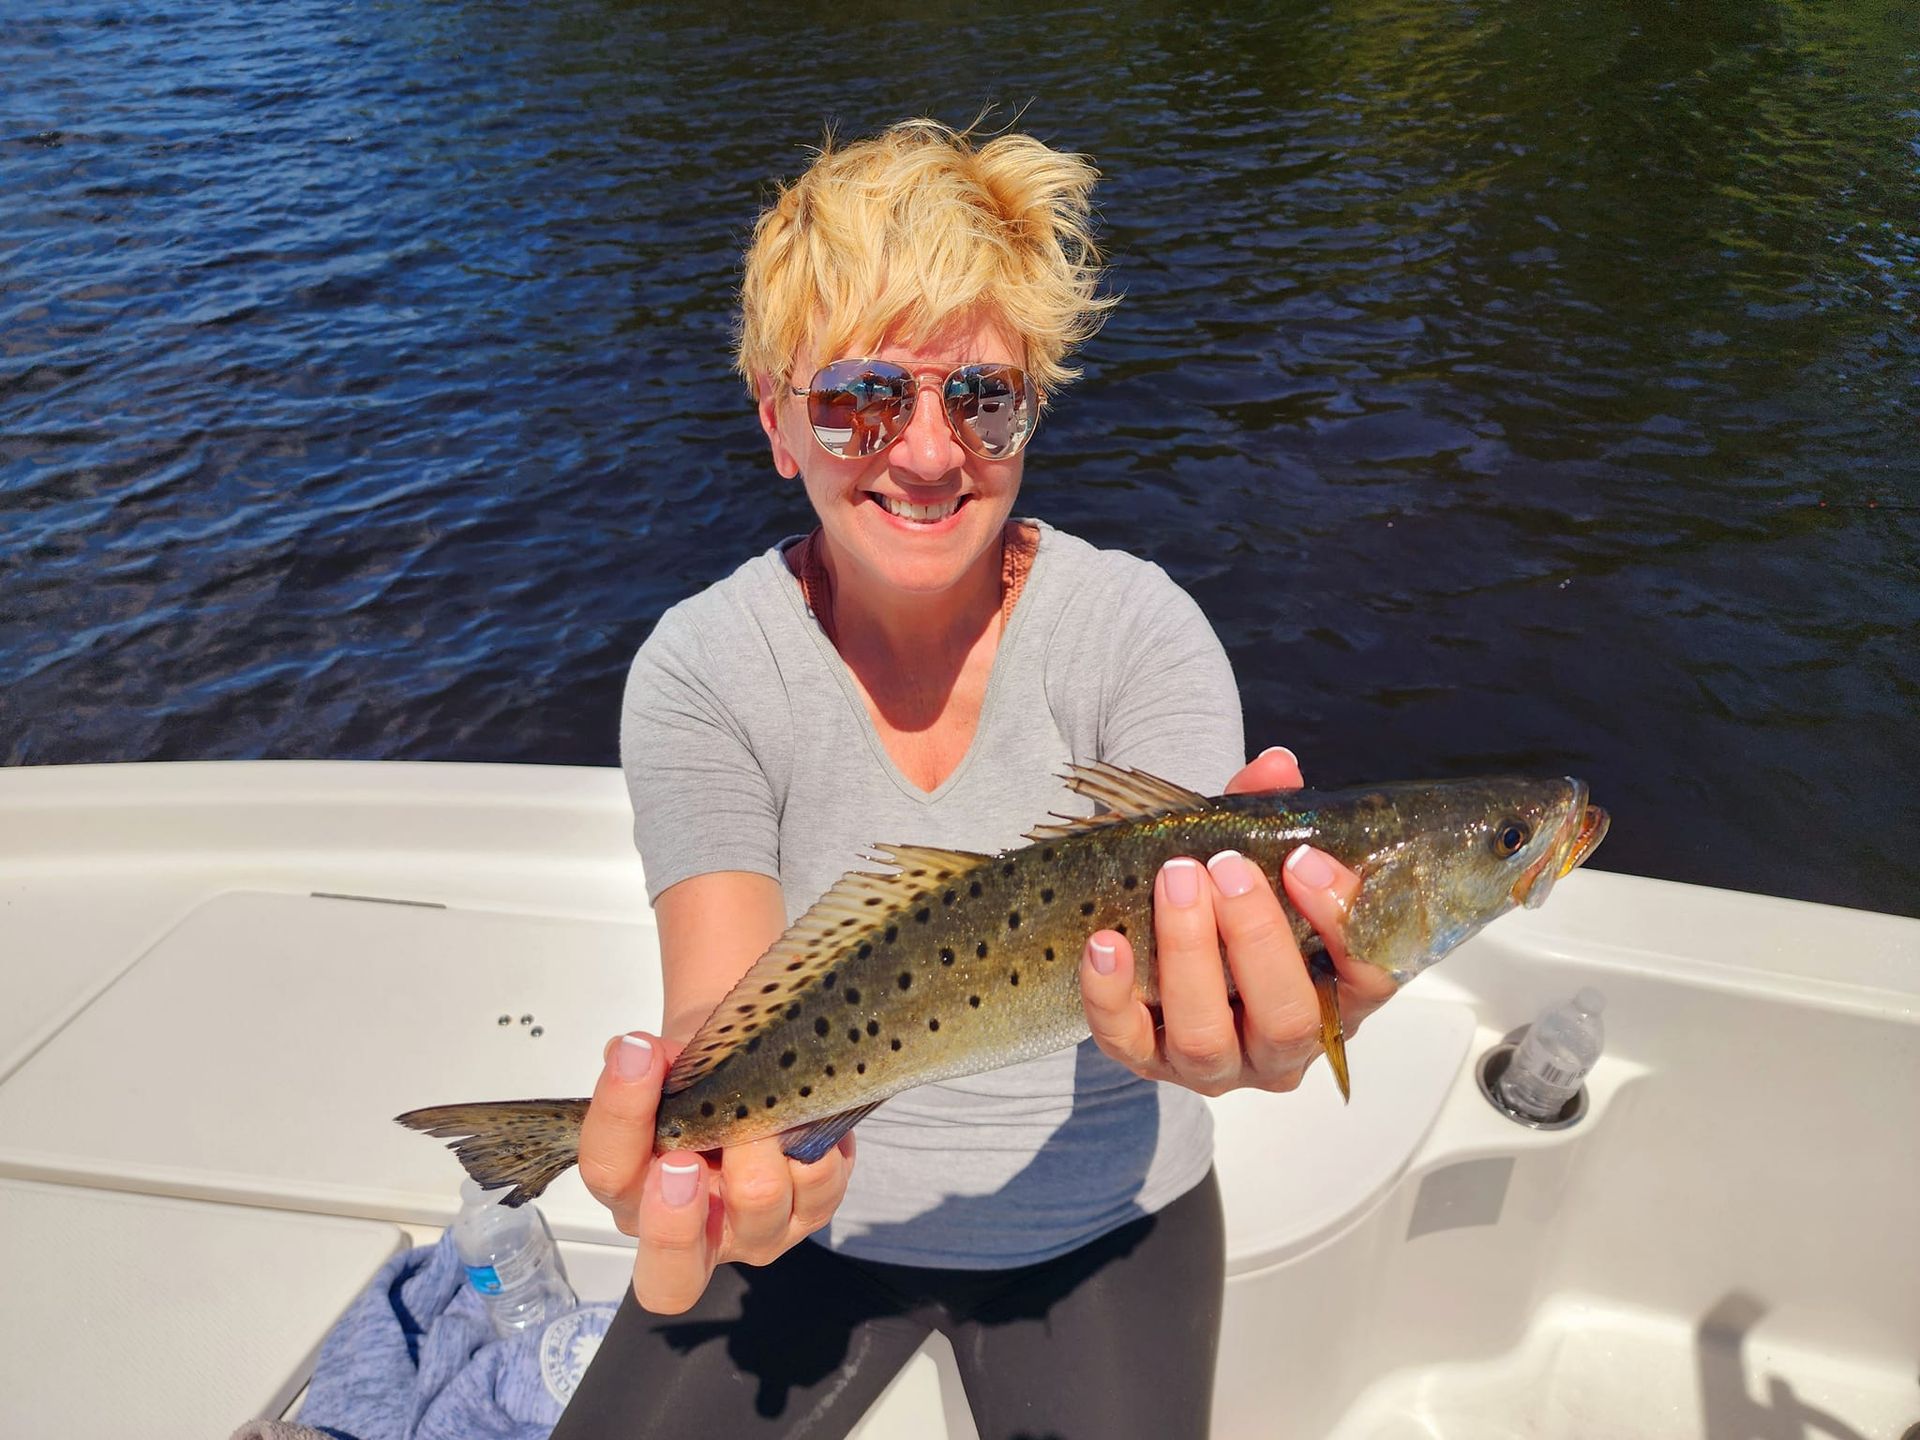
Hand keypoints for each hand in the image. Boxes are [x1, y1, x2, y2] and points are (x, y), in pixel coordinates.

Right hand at [576, 1030, 856, 1313]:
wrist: (755, 1067)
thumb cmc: (699, 1079)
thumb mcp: (670, 1065)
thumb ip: (651, 1064)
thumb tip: (633, 1053)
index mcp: (635, 1193)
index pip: (609, 1173)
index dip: (618, 1116)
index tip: (637, 1056)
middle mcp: (692, 1231)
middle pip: (671, 1275)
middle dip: (673, 1222)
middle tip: (681, 1162)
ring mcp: (755, 1231)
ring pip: (758, 1210)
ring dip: (757, 1153)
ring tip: (759, 1106)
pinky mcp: (812, 1211)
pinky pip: (819, 1187)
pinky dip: (814, 1145)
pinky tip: (804, 1113)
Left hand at [1078, 746, 1397, 1094]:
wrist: (1165, 951)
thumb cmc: (1233, 909)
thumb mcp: (1260, 861)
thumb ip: (1269, 815)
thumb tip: (1276, 766)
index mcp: (1334, 995)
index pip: (1367, 975)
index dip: (1340, 919)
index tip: (1302, 857)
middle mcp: (1282, 1047)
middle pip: (1286, 1017)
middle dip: (1256, 937)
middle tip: (1226, 866)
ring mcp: (1216, 1064)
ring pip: (1206, 1036)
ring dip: (1189, 953)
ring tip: (1174, 882)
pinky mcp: (1148, 1062)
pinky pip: (1127, 1040)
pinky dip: (1111, 992)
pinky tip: (1105, 941)